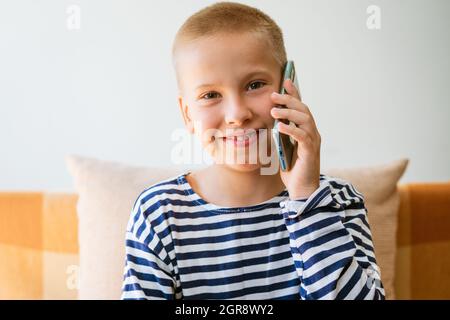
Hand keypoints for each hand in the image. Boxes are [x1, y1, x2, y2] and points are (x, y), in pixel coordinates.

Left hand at [270, 78, 320, 199]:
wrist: (301, 189)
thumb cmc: (292, 169)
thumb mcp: (284, 147)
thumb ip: (282, 134)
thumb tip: (273, 120)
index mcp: (306, 130)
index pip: (301, 108)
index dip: (295, 93)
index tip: (286, 80)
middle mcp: (313, 133)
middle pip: (303, 110)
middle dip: (289, 100)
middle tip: (274, 95)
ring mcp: (313, 142)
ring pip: (305, 120)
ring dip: (289, 113)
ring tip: (274, 110)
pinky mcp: (310, 153)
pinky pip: (302, 137)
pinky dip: (292, 130)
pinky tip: (280, 127)